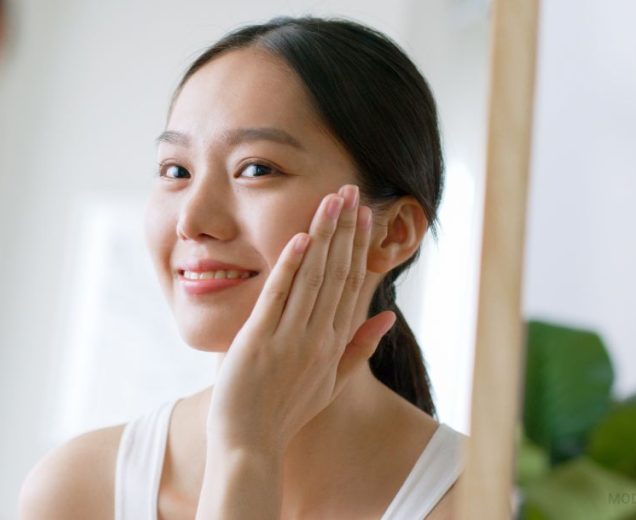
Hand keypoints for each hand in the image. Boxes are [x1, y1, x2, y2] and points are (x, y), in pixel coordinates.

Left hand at [207, 184, 396, 455]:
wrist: (250, 444)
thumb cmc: (285, 414)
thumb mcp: (331, 383)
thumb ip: (358, 350)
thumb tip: (385, 320)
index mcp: (334, 344)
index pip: (352, 285)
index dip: (360, 247)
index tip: (365, 215)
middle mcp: (318, 337)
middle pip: (337, 273)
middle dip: (346, 229)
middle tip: (352, 190)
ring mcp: (290, 338)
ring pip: (313, 277)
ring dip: (324, 235)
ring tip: (332, 200)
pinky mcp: (260, 340)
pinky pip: (278, 296)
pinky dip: (290, 266)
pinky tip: (301, 237)